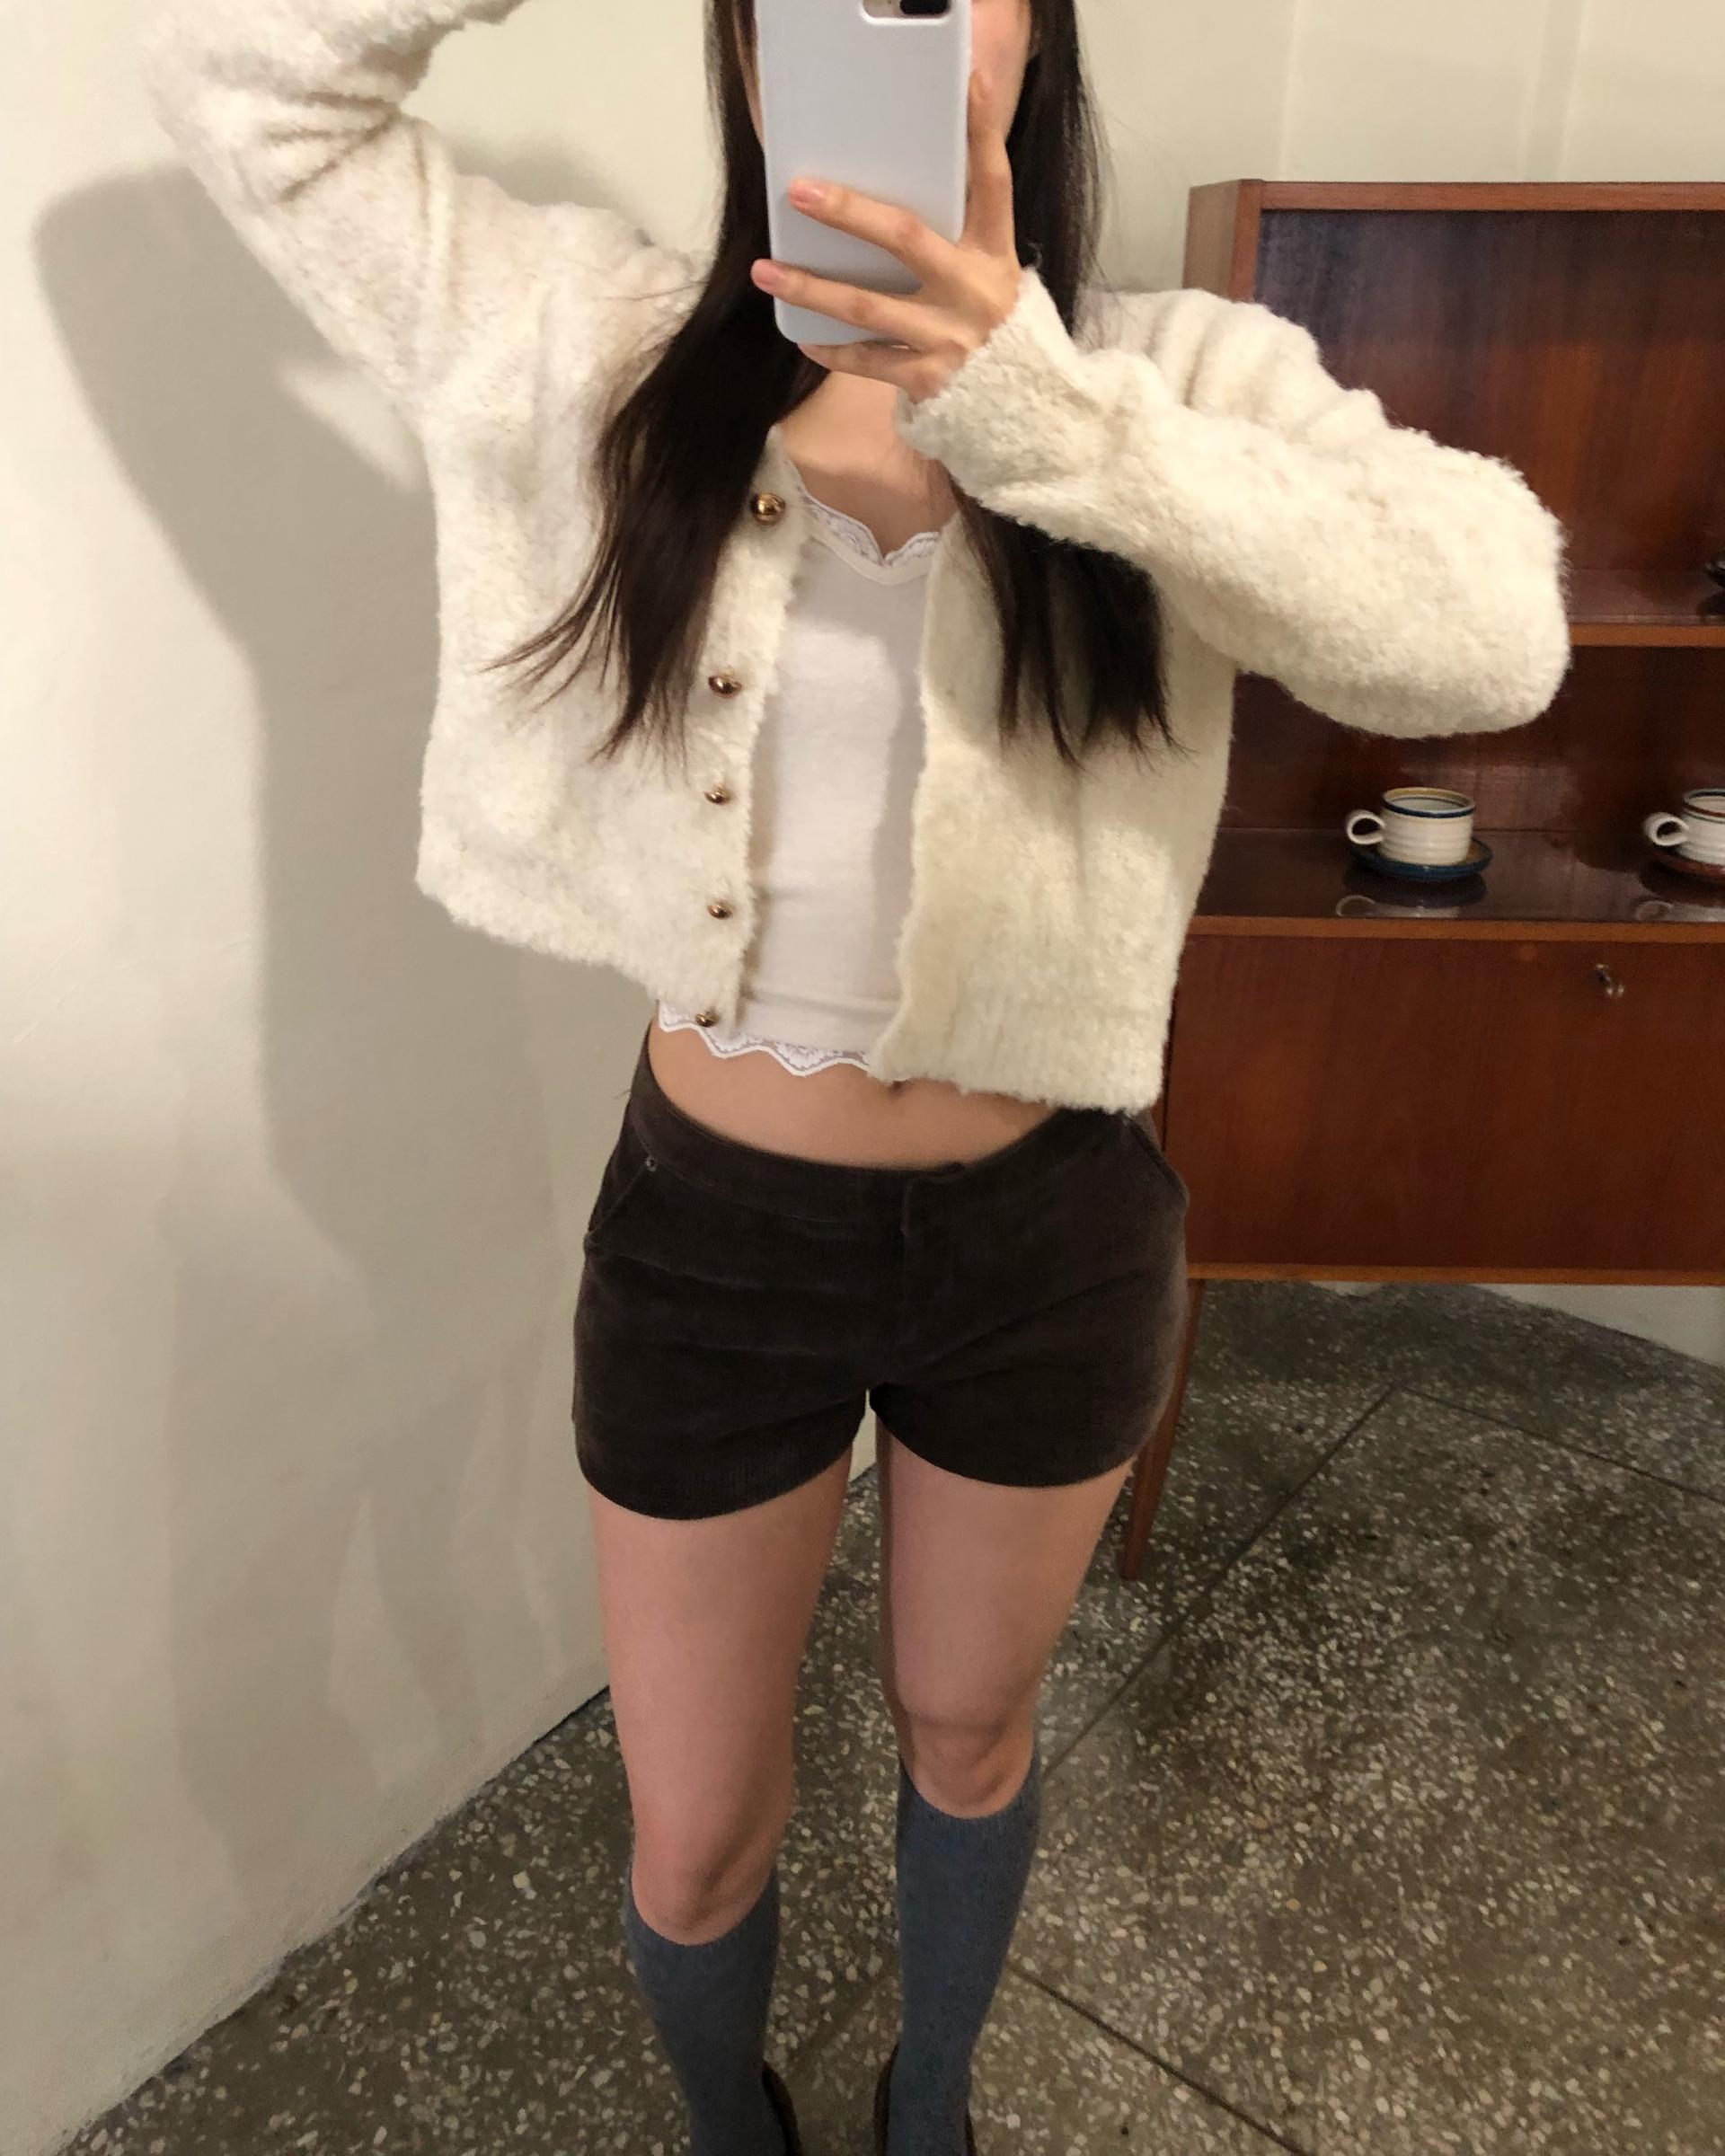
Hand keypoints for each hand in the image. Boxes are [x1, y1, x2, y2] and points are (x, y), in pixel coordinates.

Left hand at [748, 70, 1021, 404]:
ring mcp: (951, 337)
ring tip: (765, 272)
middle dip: (849, 213)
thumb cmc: (986, 325)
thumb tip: (886, 194)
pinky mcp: (930, 379)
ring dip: (810, 289)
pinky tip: (802, 337)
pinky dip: (832, 351)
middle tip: (800, 192)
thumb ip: (953, 233)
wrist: (1019, 409)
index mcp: (995, 251)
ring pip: (867, 306)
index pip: (992, 180)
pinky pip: (867, 361)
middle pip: (906, 237)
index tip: (972, 80)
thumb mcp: (987, 272)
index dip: (983, 130)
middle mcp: (975, 290)